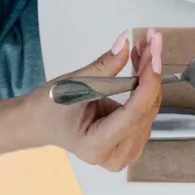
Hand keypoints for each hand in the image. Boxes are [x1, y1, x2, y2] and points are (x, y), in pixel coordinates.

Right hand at [26, 28, 163, 170]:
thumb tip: (125, 43)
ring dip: (149, 74)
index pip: (135, 112)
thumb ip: (104, 66)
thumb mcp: (74, 83)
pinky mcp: (131, 141)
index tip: (154, 51)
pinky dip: (145, 84)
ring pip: (150, 107)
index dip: (148, 80)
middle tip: (150, 38)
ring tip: (143, 47)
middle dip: (150, 70)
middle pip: (146, 108)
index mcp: (98, 146)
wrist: (41, 122)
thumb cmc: (51, 106)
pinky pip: (146, 108)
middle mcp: (117, 155)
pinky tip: (141, 62)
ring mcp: (126, 151)